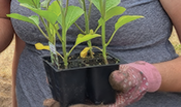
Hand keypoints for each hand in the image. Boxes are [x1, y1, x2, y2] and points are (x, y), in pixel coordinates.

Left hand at [42, 61, 160, 106]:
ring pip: (74, 103)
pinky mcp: (88, 92)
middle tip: (49, 104)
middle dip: (64, 106)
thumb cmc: (133, 80)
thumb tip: (115, 77)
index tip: (69, 106)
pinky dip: (64, 93)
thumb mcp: (132, 78)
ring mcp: (92, 98)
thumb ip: (125, 79)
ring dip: (60, 103)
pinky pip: (74, 94)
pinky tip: (53, 90)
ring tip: (47, 102)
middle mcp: (98, 103)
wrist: (132, 77)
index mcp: (109, 105)